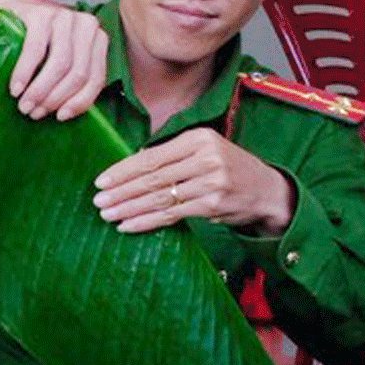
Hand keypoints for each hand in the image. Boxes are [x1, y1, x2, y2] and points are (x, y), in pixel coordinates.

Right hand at [0, 0, 107, 119]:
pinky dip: (25, 73)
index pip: (95, 78)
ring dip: (40, 89)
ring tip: (24, 105)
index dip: (80, 102)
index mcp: (97, 39)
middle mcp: (86, 24)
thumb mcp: (58, 60)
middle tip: (34, 113)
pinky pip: (36, 50)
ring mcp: (63, 16)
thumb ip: (70, 79)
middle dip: (55, 98)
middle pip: (78, 72)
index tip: (60, 117)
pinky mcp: (40, 14)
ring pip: (61, 63)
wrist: (5, 16)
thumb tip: (66, 113)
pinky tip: (16, 88)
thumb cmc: (33, 45)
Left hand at [92, 128, 293, 234]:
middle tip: (98, 201)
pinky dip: (146, 221)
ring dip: (129, 208)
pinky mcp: (212, 205)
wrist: (266, 190)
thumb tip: (129, 166)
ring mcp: (211, 183)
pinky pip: (171, 215)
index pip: (151, 156)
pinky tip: (128, 225)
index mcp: (198, 139)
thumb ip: (171, 155)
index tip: (100, 182)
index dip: (123, 170)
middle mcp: (205, 158)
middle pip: (152, 177)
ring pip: (160, 197)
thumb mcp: (204, 150)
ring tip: (107, 214)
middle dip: (121, 191)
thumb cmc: (227, 168)